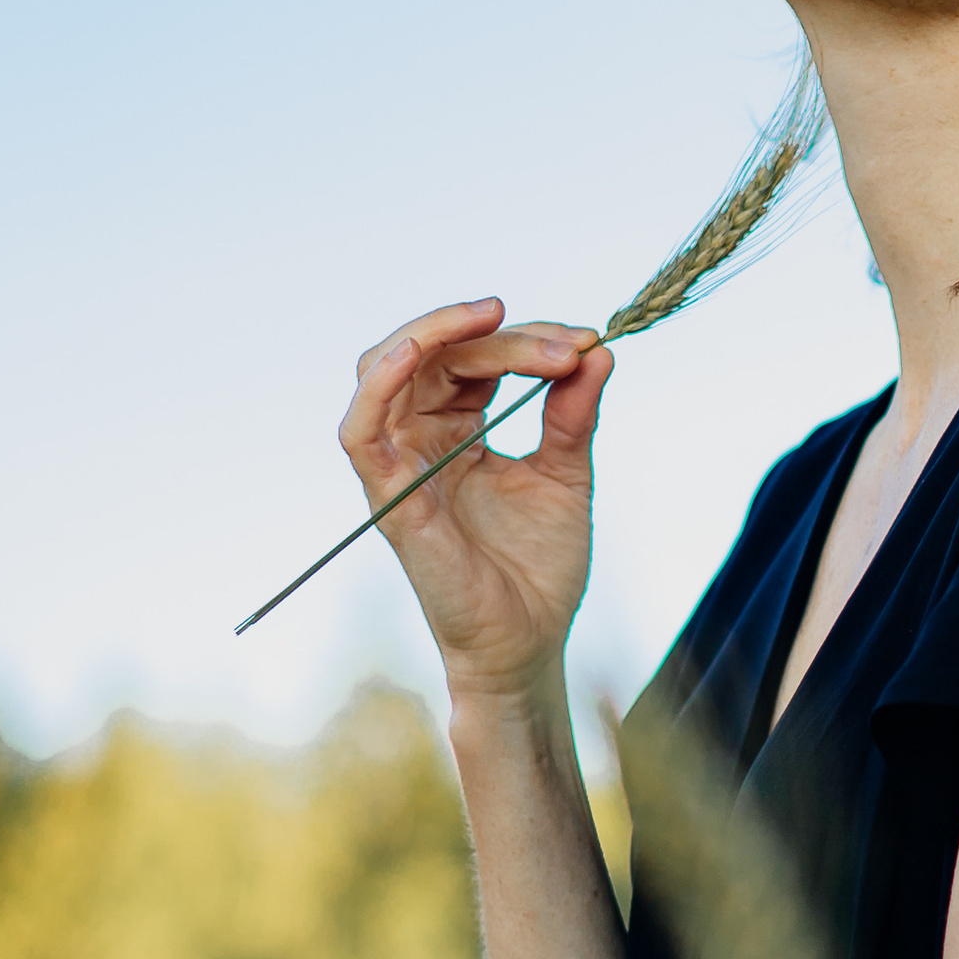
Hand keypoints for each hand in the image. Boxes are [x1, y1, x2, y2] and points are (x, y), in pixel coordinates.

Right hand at [339, 299, 611, 698]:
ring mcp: (401, 466)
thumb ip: (573, 413)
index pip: (475, 357)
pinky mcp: (390, 497)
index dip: (526, 339)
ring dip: (439, 332)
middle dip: (503, 337)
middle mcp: (421, 440)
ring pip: (388, 369)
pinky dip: (379, 381)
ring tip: (494, 316)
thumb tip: (598, 352)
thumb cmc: (540, 569)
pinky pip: (360, 429)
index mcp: (459, 431)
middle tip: (568, 348)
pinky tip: (415, 349)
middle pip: (437, 354)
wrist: (532, 641)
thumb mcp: (566, 473)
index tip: (586, 343)